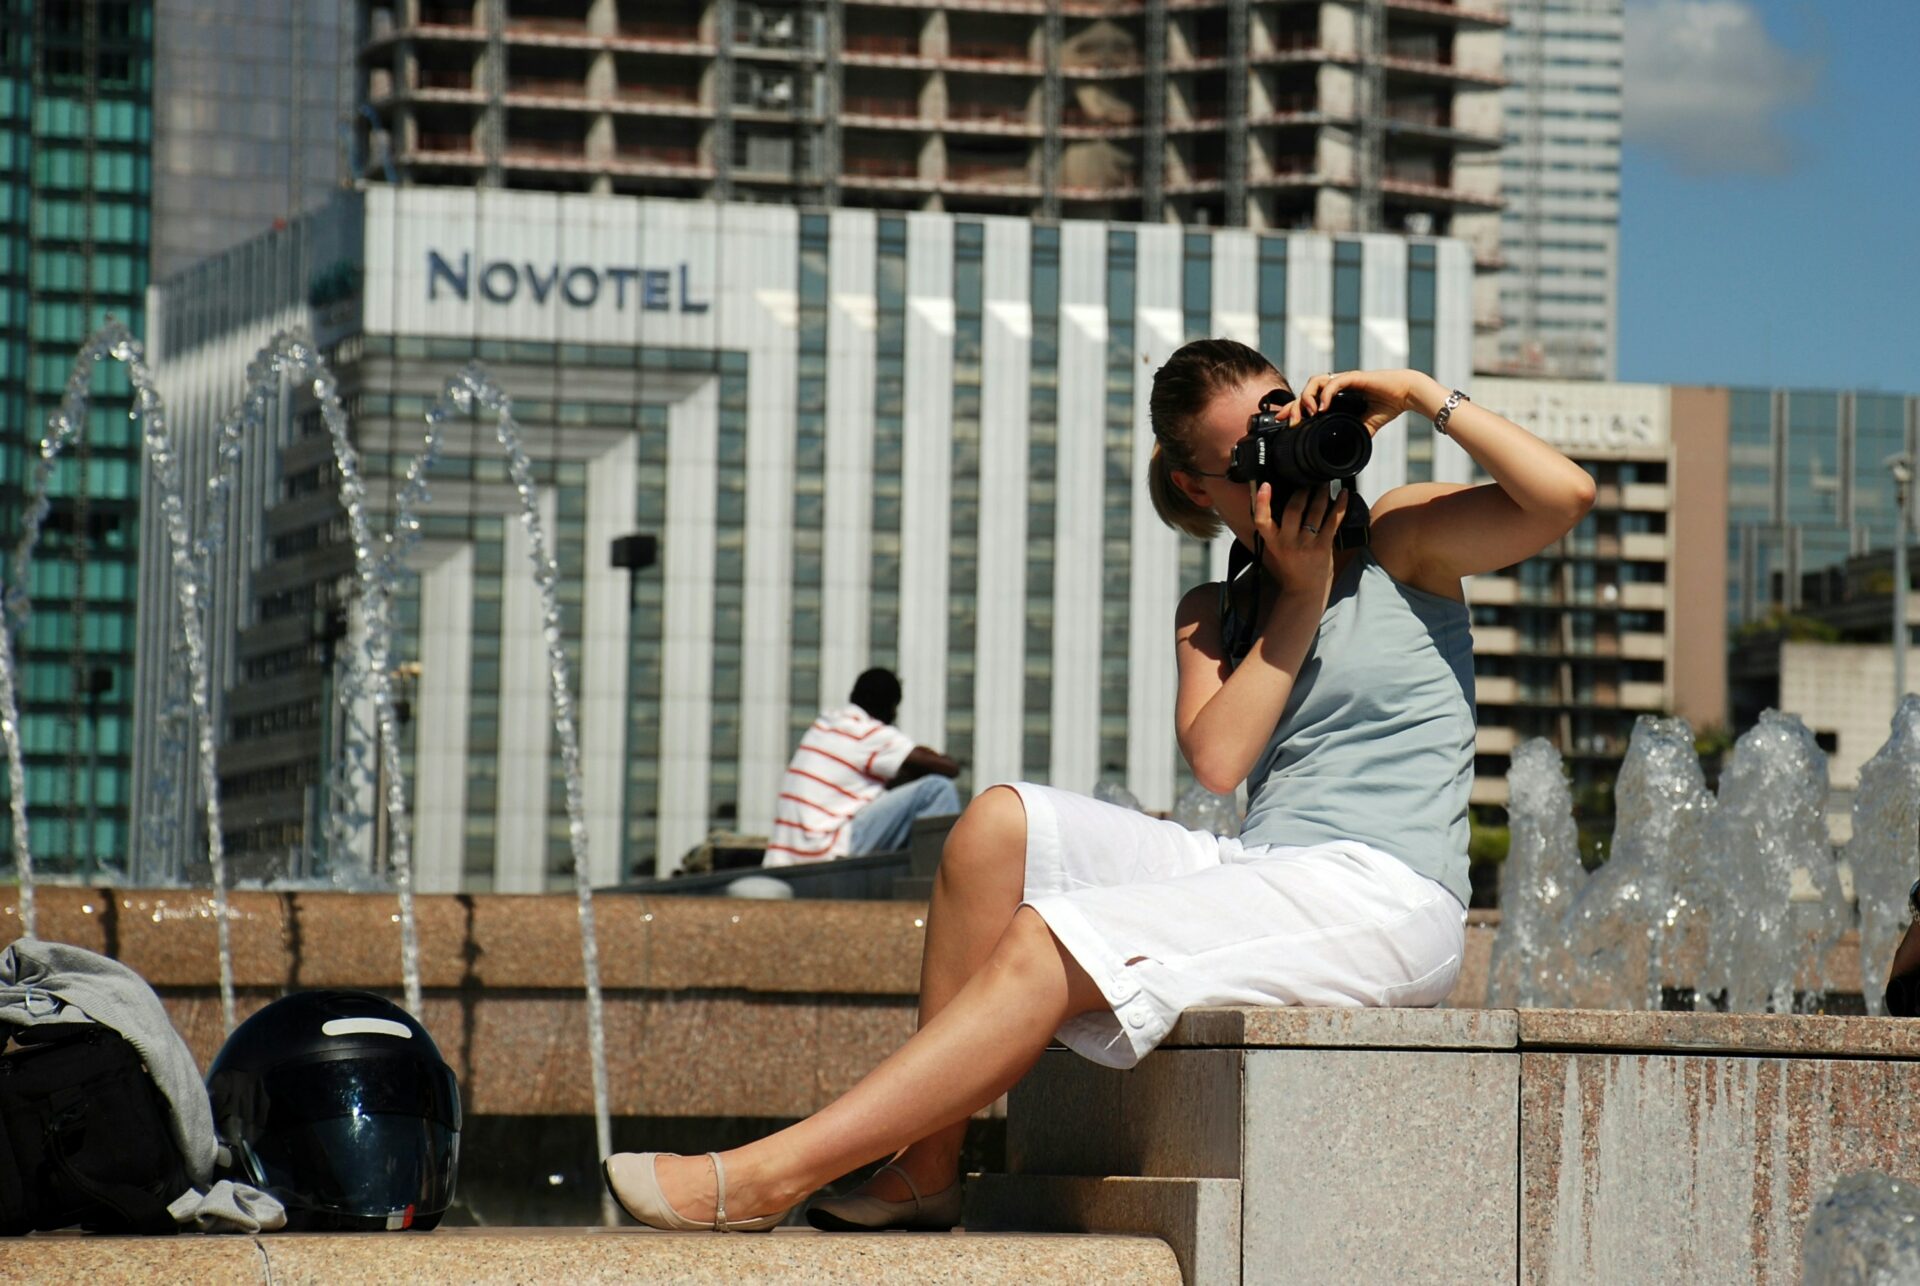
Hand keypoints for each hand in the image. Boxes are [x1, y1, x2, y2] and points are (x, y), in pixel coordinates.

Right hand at [1251, 481, 1348, 598]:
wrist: (1305, 591)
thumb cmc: (1291, 567)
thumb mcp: (1276, 549)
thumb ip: (1278, 529)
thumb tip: (1286, 500)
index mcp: (1272, 542)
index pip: (1262, 520)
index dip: (1262, 502)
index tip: (1265, 485)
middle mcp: (1288, 543)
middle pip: (1293, 509)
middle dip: (1302, 490)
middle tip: (1308, 480)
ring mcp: (1306, 545)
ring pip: (1315, 511)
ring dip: (1321, 493)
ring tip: (1325, 483)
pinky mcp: (1323, 547)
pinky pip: (1333, 521)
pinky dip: (1340, 506)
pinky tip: (1344, 494)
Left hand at [1290, 369, 1444, 435]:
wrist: (1406, 395)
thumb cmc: (1386, 407)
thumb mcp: (1363, 428)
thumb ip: (1351, 435)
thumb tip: (1341, 454)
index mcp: (1335, 398)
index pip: (1308, 400)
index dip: (1293, 409)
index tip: (1281, 421)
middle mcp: (1336, 386)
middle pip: (1306, 391)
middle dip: (1293, 406)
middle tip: (1288, 421)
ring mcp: (1343, 380)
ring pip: (1315, 382)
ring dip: (1307, 397)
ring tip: (1308, 414)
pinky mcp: (1354, 377)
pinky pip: (1334, 382)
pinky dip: (1325, 394)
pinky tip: (1322, 407)